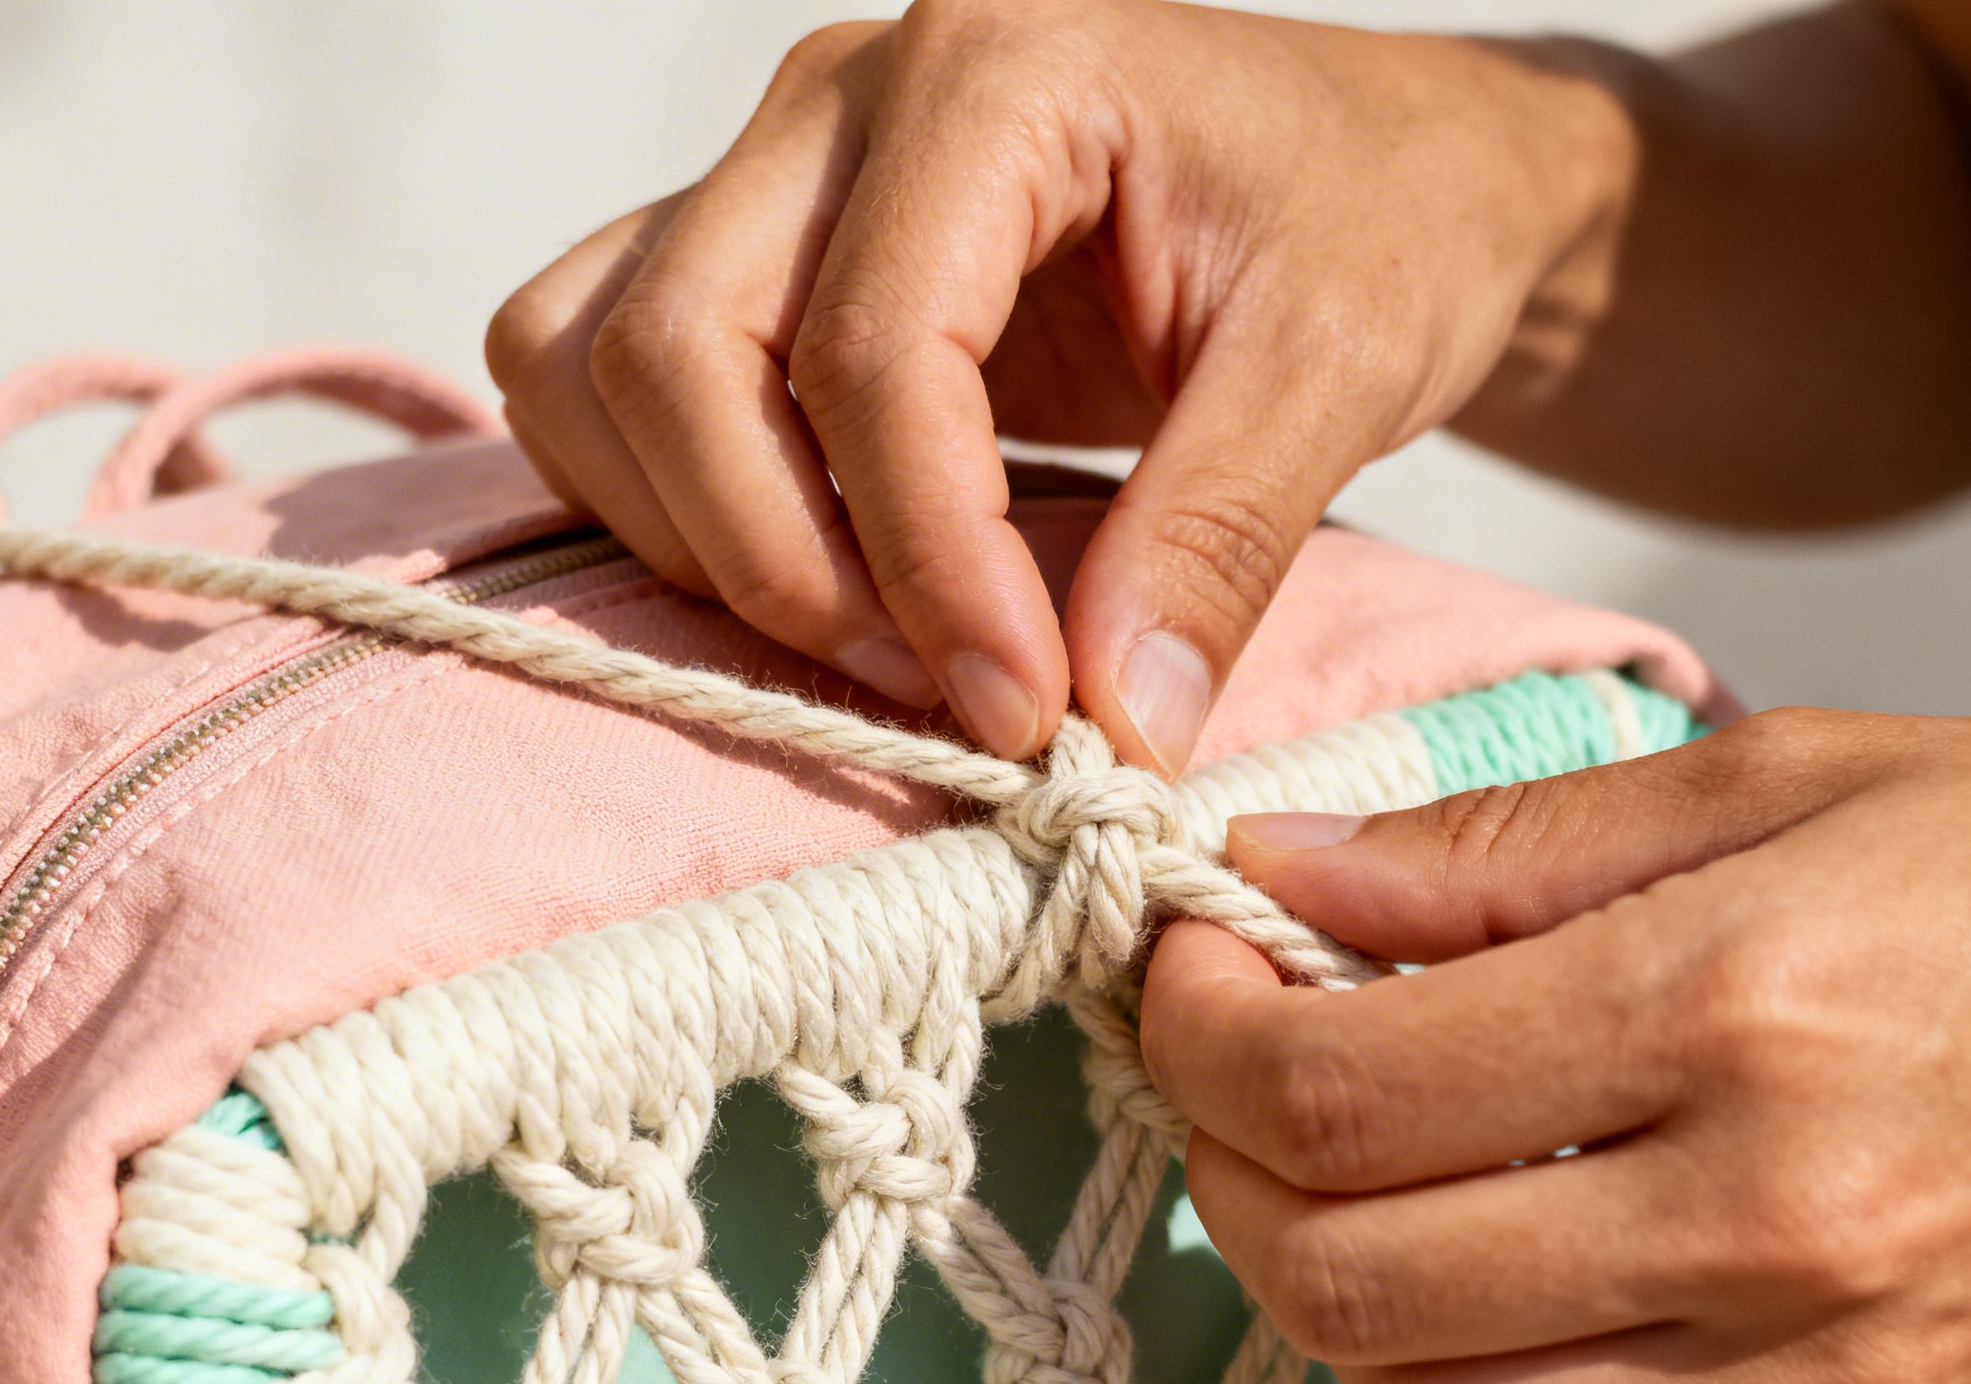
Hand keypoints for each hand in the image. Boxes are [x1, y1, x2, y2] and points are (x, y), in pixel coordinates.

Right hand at [486, 0, 1629, 770]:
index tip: (1027, 718)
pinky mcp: (760, 255)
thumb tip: (1112, 730)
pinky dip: (664, 504)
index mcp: (1000, 65)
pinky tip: (808, 575)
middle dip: (790, 573)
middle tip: (945, 694)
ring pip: (592, 367)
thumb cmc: (1378, 224)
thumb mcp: (1342, 366)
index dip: (930, 568)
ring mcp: (777, 170)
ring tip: (879, 642)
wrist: (1378, 173)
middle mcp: (845, 96)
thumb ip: (1219, 543)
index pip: (874, 352)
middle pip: (677, 357)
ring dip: (704, 544)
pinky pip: (597, 375)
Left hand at [1141, 708, 1970, 1383]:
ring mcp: (1821, 1377)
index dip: (1197, 1036)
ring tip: (1362, 1182)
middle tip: (1241, 1077)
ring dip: (1338, 1300)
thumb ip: (1492, 847)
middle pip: (1346, 1279)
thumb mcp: (1774, 788)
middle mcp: (1764, 1223)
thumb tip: (1270, 874)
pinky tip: (1503, 1288)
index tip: (1184, 974)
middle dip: (1229, 1174)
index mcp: (1728, 1012)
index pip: (1334, 1090)